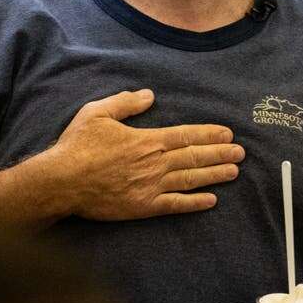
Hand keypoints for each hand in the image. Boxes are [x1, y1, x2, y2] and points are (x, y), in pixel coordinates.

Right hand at [45, 89, 244, 220]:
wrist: (61, 182)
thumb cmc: (77, 146)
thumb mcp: (98, 113)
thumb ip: (125, 102)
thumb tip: (149, 96)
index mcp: (147, 140)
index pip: (186, 136)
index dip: (209, 135)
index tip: (227, 134)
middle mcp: (154, 163)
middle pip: (194, 157)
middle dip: (220, 154)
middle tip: (241, 153)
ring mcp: (151, 187)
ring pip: (190, 180)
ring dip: (215, 175)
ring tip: (234, 172)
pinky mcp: (143, 207)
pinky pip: (175, 205)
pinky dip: (195, 203)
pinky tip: (211, 200)